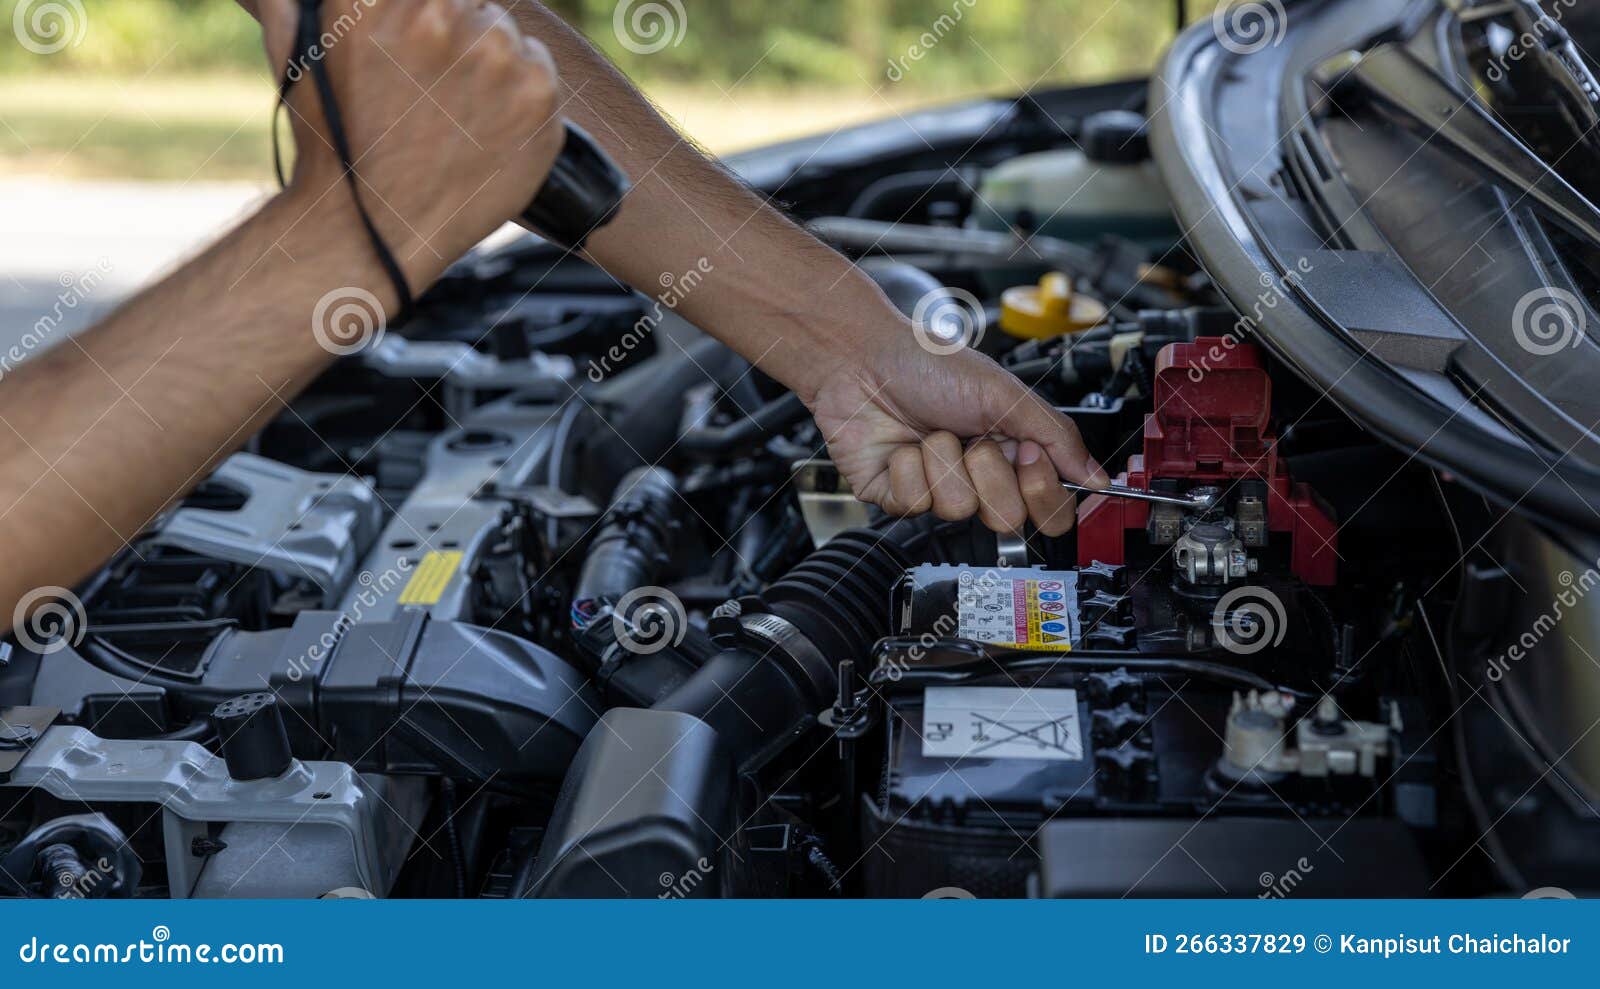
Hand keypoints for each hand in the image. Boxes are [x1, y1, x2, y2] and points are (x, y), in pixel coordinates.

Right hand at [257, 0, 564, 297]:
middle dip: (461, 38)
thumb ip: (293, 5)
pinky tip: (490, 129)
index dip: (433, 16)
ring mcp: (499, 58)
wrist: (373, 229)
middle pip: (476, 7)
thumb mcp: (301, 57)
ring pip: (509, 36)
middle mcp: (446, 16)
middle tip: (440, 89)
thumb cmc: (333, 147)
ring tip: (460, 115)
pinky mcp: (538, 99)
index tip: (429, 45)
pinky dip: (523, 98)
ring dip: (493, 66)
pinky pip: (542, 73)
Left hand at [805, 325, 1107, 535]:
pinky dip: (907, 468)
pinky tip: (900, 446)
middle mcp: (978, 479)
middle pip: (1007, 519)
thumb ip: (1056, 437)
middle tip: (974, 440)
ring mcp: (937, 492)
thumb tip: (1099, 479)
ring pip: (958, 510)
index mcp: (1012, 454)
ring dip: (944, 462)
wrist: (863, 358)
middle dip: (989, 474)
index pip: (1050, 509)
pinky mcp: (897, 499)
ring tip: (930, 433)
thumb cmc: (930, 365)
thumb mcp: (1004, 393)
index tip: (1025, 452)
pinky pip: (915, 505)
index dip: (1042, 490)